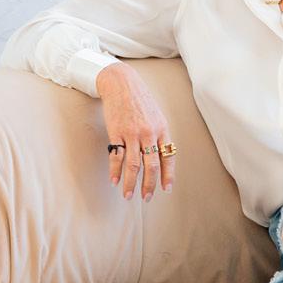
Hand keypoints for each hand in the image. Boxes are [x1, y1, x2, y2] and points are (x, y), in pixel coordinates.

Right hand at [96, 63, 174, 201]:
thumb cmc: (140, 100)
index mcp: (162, 129)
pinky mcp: (117, 132)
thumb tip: (162, 156)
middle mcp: (149, 133)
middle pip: (152, 165)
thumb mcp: (156, 115)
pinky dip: (115, 171)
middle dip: (149, 185)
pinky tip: (114, 180)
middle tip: (147, 198)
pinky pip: (116, 156)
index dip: (167, 175)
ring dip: (130, 183)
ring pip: (134, 165)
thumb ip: (159, 135)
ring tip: (128, 195)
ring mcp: (132, 133)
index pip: (168, 157)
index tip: (165, 189)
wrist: (121, 83)